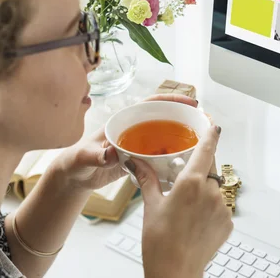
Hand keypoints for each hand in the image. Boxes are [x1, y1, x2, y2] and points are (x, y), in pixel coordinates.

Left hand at [52, 94, 198, 190]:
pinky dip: (174, 157)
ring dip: (182, 137)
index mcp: (124, 121)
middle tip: (204, 122)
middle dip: (184, 117)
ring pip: (165, 136)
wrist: (74, 178)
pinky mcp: (141, 160)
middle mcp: (135, 129)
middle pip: (164, 118)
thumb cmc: (76, 162)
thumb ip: (97, 155)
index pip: (151, 104)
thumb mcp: (85, 157)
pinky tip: (186, 162)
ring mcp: (139, 144)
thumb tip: (111, 153)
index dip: (171, 100)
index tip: (190, 102)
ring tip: (202, 141)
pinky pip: (162, 155)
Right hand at [126, 126, 232, 277]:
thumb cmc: (160, 243)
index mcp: (191, 183)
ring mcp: (222, 208)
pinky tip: (194, 221)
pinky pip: (220, 206)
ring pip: (215, 188)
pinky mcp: (228, 222)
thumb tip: (135, 162)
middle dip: (201, 168)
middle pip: (211, 168)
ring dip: (204, 191)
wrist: (175, 272)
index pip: (206, 149)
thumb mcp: (151, 206)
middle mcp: (210, 192)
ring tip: (186, 208)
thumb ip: (147, 179)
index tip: (213, 125)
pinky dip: (210, 208)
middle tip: (186, 178)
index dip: (211, 135)